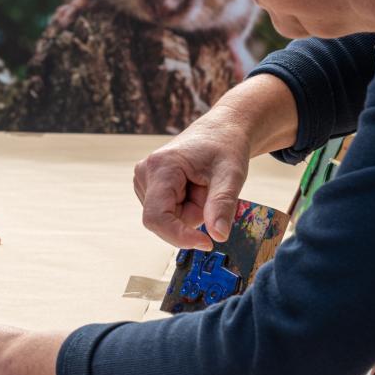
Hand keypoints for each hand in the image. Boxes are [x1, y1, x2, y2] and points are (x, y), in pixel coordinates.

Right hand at [133, 106, 251, 249]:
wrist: (219, 131)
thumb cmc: (225, 147)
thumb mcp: (231, 175)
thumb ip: (222, 205)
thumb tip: (218, 236)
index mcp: (160, 167)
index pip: (157, 217)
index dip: (179, 236)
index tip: (207, 243)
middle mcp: (144, 173)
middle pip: (164, 219)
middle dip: (192, 215)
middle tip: (210, 193)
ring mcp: (143, 180)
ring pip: (167, 218)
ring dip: (190, 212)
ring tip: (201, 186)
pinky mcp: (148, 187)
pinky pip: (167, 213)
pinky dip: (186, 207)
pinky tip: (193, 188)